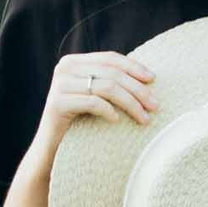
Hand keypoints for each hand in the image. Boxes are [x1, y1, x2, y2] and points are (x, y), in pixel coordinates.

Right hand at [36, 51, 156, 153]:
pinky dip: (109, 111)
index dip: (134, 67)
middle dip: (137, 89)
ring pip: (106, 87)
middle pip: (111, 73)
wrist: (51, 148)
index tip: (154, 79)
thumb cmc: (79, 122)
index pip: (110, 58)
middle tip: (155, 105)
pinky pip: (92, 103)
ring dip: (130, 103)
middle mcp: (64, 68)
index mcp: (74, 61)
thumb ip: (109, 80)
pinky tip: (117, 121)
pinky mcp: (57, 103)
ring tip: (144, 118)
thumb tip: (149, 76)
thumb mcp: (94, 95)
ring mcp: (59, 84)